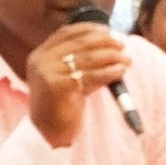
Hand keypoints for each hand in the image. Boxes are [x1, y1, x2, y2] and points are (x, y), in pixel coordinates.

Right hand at [25, 22, 129, 148]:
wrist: (46, 135)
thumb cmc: (59, 108)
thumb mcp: (61, 78)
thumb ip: (71, 61)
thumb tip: (104, 43)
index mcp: (39, 55)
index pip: (65, 33)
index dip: (88, 29)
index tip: (107, 30)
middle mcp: (41, 61)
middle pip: (79, 43)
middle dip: (104, 42)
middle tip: (122, 45)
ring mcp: (48, 72)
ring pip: (87, 58)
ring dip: (111, 56)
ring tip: (126, 59)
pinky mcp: (59, 86)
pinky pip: (90, 75)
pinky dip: (109, 72)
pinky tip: (120, 71)